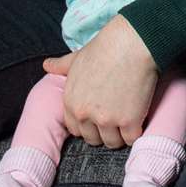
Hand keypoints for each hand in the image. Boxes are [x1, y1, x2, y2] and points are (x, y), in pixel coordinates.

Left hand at [42, 15, 157, 148]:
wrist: (131, 44)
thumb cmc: (104, 48)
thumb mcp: (76, 58)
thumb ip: (61, 66)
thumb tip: (47, 65)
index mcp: (71, 102)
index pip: (75, 129)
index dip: (88, 125)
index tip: (99, 118)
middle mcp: (85, 114)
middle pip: (93, 139)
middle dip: (103, 132)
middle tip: (115, 120)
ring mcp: (107, 119)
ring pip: (112, 142)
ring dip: (120, 135)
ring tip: (128, 121)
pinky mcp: (129, 121)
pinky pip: (131, 139)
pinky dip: (136, 132)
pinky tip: (138, 120)